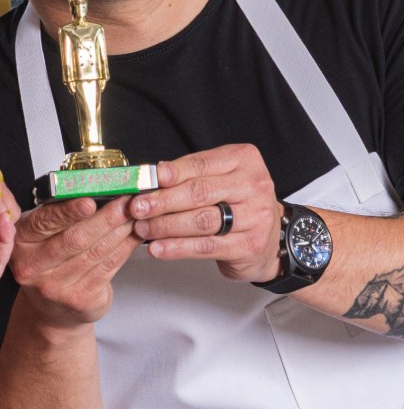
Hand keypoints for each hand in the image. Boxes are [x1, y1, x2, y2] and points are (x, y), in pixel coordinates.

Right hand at [10, 192, 140, 328]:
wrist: (50, 309)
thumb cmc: (47, 261)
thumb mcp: (38, 234)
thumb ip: (54, 212)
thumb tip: (87, 185)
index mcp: (20, 241)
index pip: (44, 222)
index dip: (69, 210)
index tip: (90, 200)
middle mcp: (33, 266)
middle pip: (75, 238)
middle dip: (106, 217)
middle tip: (126, 201)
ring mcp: (56, 286)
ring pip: (96, 251)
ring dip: (120, 229)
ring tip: (134, 213)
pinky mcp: (80, 299)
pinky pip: (108, 266)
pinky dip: (125, 247)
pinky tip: (133, 234)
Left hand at [128, 144, 281, 281]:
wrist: (270, 239)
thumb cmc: (237, 202)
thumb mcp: (219, 179)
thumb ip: (188, 176)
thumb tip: (148, 178)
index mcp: (243, 160)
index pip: (200, 164)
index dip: (169, 174)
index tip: (144, 181)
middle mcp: (253, 186)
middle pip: (199, 192)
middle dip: (162, 201)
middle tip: (137, 208)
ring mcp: (255, 217)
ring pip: (201, 221)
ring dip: (165, 226)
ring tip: (143, 228)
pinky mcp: (249, 246)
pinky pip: (206, 246)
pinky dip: (178, 248)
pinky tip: (159, 248)